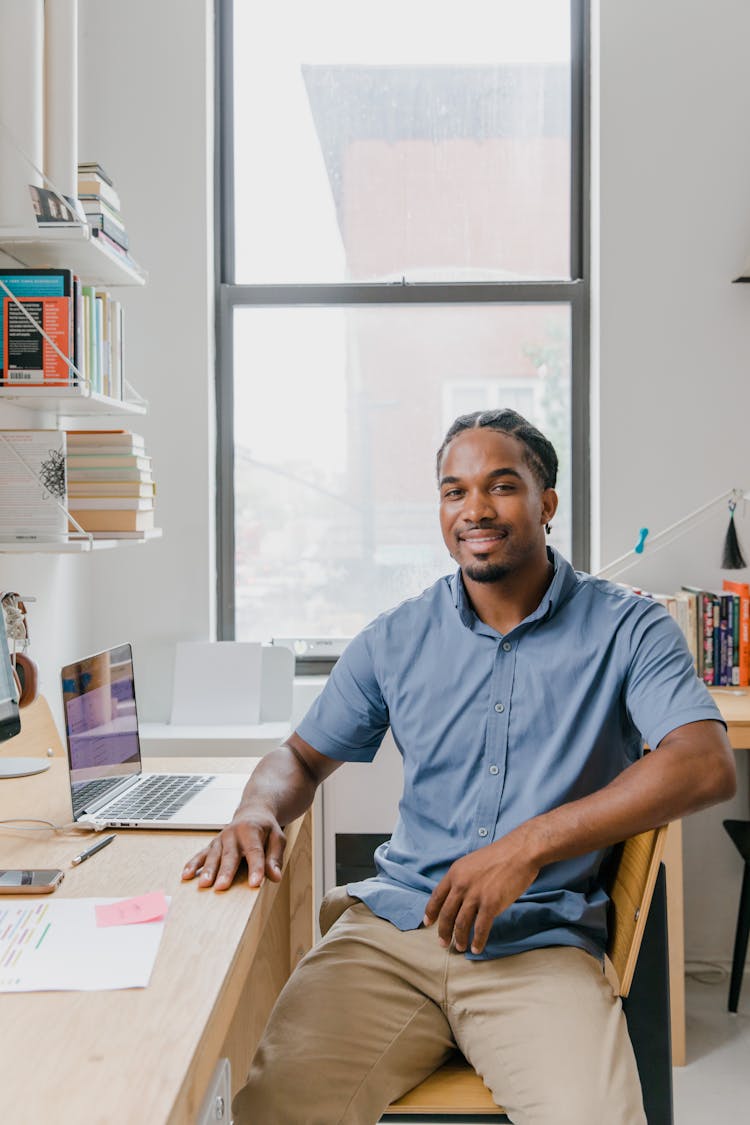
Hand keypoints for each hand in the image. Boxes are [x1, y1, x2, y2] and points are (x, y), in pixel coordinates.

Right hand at [181, 805, 285, 891]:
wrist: (253, 811)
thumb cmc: (266, 828)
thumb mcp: (277, 838)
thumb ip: (275, 857)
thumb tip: (275, 876)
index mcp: (252, 830)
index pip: (255, 851)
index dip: (256, 868)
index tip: (255, 884)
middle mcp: (233, 834)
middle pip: (230, 855)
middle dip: (226, 871)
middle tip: (221, 887)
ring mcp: (221, 839)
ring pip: (214, 855)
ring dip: (208, 870)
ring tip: (203, 885)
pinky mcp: (213, 844)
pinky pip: (201, 854)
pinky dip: (193, 864)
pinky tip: (186, 875)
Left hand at [422, 829, 539, 953]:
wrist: (520, 851)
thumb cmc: (500, 856)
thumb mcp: (472, 863)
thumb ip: (463, 879)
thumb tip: (458, 898)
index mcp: (455, 872)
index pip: (436, 896)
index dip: (430, 912)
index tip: (427, 923)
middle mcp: (461, 884)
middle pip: (446, 913)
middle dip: (443, 931)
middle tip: (443, 943)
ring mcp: (475, 895)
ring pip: (461, 924)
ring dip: (459, 939)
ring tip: (460, 947)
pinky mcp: (491, 904)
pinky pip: (480, 928)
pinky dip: (477, 941)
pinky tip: (477, 949)